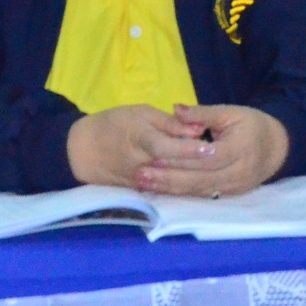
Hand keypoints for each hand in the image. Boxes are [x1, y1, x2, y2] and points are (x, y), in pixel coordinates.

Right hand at [67, 105, 210, 187]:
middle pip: (173, 167)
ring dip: (195, 178)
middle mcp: (141, 164)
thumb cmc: (114, 123)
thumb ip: (169, 123)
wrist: (83, 150)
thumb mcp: (140, 113)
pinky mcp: (141, 192)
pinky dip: (184, 186)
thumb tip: (198, 128)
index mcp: (140, 140)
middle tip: (222, 158)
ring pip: (172, 183)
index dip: (189, 148)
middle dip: (198, 165)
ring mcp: (140, 181)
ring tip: (217, 171)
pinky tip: (203, 182)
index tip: (211, 147)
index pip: (167, 147)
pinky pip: (166, 190)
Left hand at [134, 104, 290, 198]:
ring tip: (144, 184)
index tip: (157, 156)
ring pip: (198, 191)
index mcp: (241, 149)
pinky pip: (201, 196)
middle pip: (200, 179)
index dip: (183, 158)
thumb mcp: (231, 112)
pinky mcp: (228, 196)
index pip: (209, 157)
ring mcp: (233, 188)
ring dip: (170, 188)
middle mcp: (238, 173)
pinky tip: (160, 190)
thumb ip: (203, 113)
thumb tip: (176, 109)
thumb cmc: (251, 125)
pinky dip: (179, 193)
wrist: (276, 148)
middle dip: (169, 177)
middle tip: (141, 174)